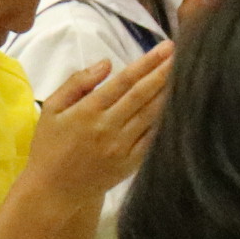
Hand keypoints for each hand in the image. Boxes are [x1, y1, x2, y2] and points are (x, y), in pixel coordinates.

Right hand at [20, 48, 170, 203]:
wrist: (52, 191)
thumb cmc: (50, 147)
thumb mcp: (51, 110)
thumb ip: (76, 83)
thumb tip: (107, 63)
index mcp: (87, 111)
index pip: (124, 81)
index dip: (147, 62)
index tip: (167, 47)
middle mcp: (107, 128)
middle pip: (143, 94)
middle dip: (165, 71)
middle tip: (185, 53)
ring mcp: (121, 147)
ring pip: (152, 114)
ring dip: (171, 92)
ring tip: (188, 73)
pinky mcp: (131, 163)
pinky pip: (154, 137)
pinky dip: (167, 119)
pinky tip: (181, 104)